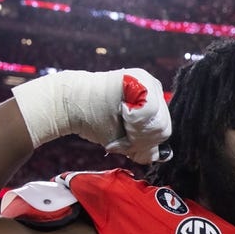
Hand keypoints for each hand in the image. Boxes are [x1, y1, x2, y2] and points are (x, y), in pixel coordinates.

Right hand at [12, 68, 170, 163]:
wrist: (70, 102)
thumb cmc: (94, 119)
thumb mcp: (125, 137)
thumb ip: (144, 145)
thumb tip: (164, 156)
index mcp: (152, 102)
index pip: (163, 132)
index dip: (144, 143)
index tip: (124, 140)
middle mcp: (154, 89)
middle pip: (164, 129)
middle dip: (141, 140)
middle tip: (121, 136)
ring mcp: (150, 81)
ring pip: (159, 124)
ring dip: (138, 134)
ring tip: (119, 125)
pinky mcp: (142, 78)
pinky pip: (151, 112)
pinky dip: (136, 122)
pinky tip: (121, 114)